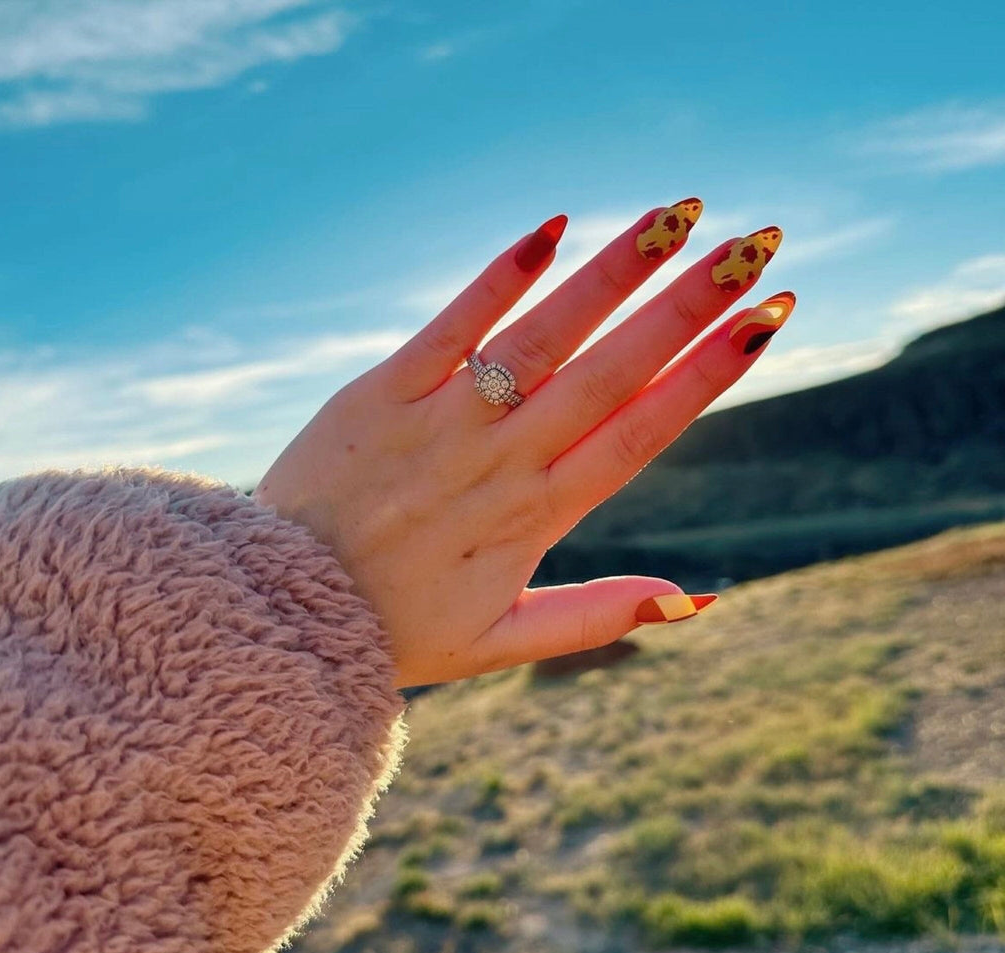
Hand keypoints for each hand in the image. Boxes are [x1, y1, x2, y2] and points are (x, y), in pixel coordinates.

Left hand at [252, 202, 793, 687]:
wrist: (281, 606)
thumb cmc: (396, 627)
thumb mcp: (502, 642)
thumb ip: (598, 616)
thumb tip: (696, 599)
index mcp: (535, 518)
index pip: (640, 435)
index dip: (707, 377)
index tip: (766, 324)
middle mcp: (500, 462)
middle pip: (610, 374)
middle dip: (689, 308)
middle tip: (757, 247)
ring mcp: (441, 421)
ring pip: (543, 338)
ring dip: (613, 275)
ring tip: (678, 216)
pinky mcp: (382, 391)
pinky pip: (450, 326)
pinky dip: (500, 278)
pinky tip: (553, 227)